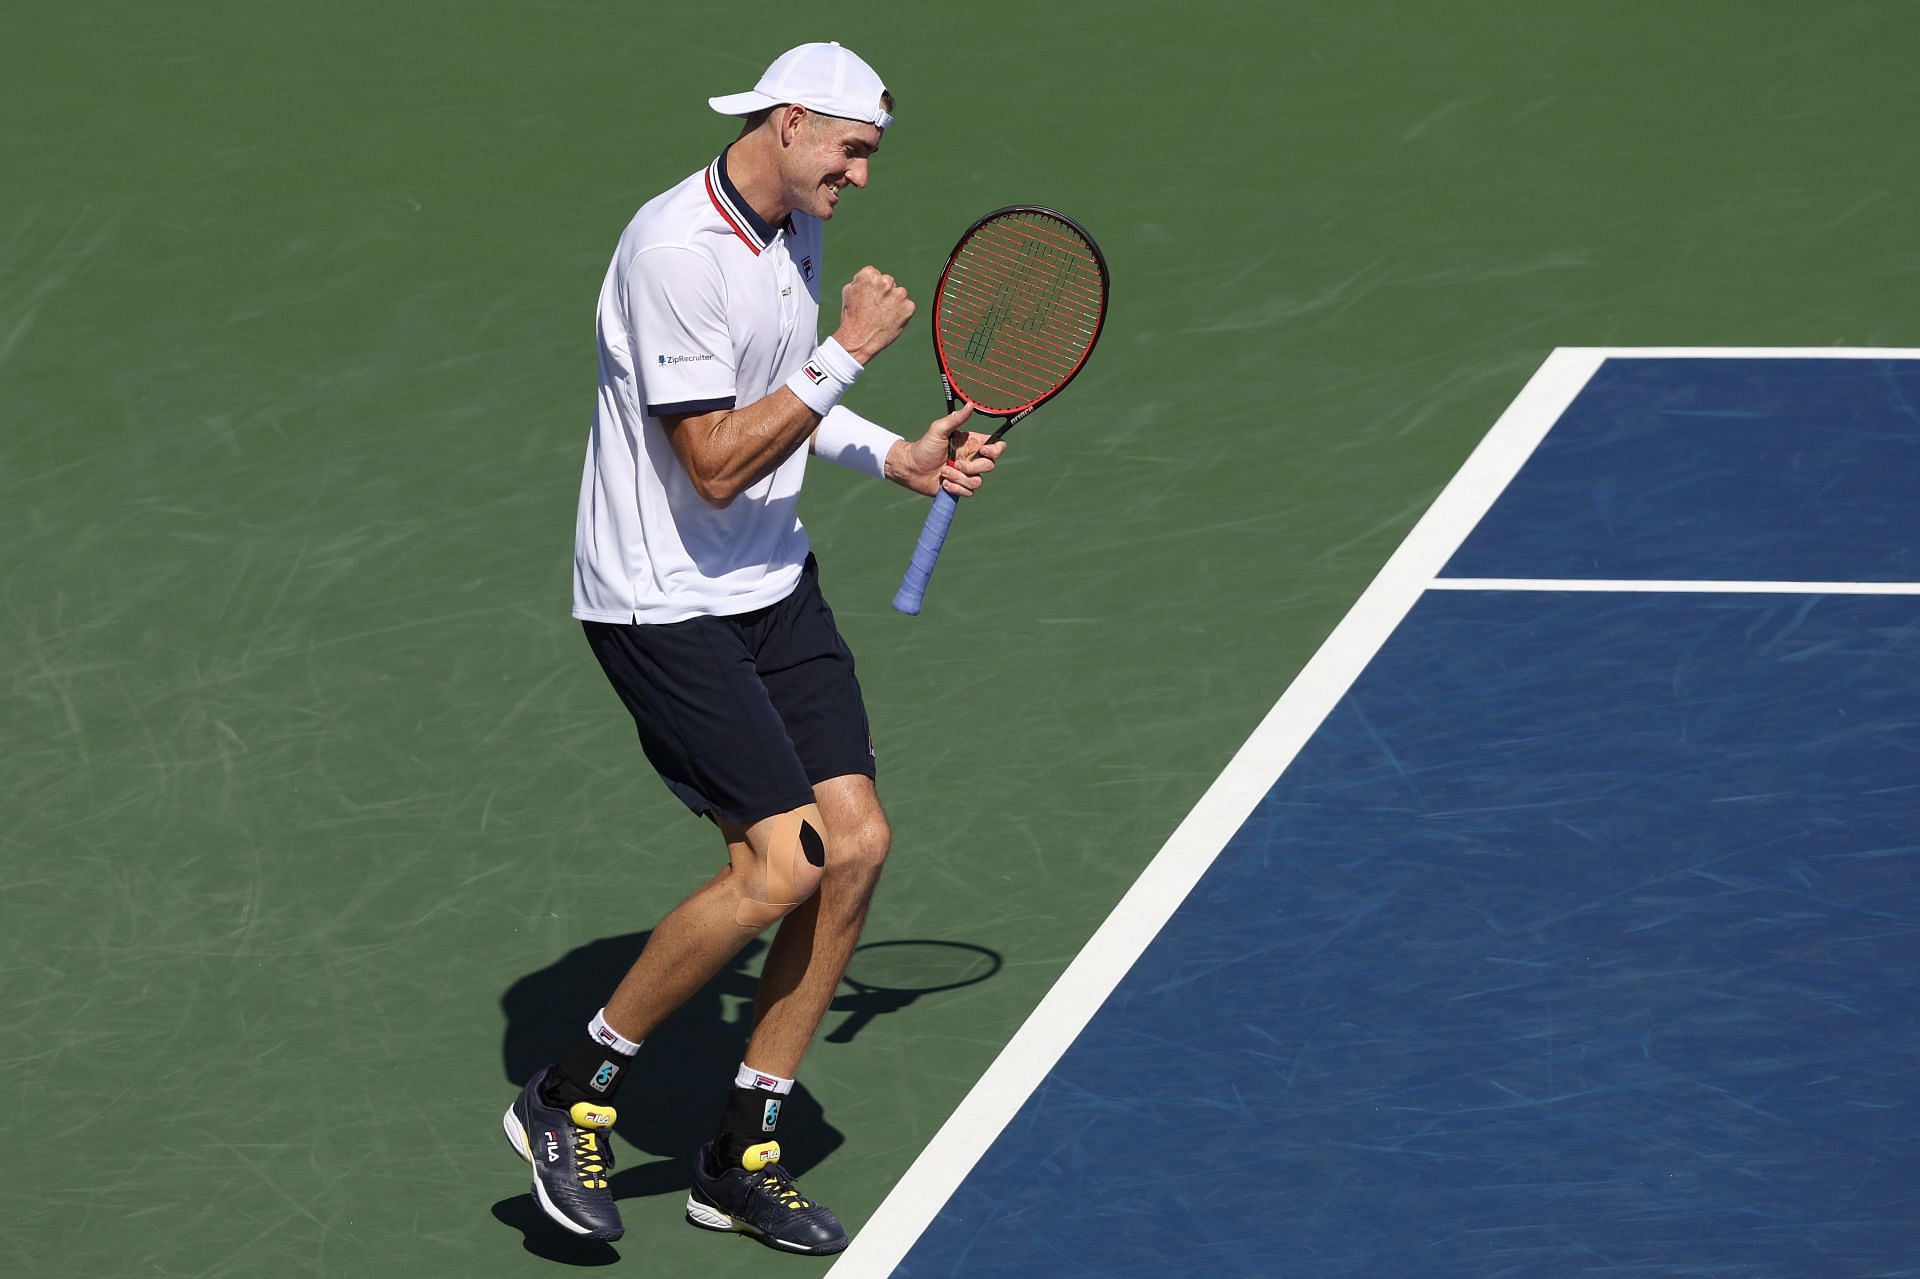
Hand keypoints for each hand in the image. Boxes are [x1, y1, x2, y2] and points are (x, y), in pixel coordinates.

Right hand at [833, 266, 914, 363]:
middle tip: (875, 309)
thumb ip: (861, 281)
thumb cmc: (851, 317)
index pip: (874, 274)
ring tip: (882, 316)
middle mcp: (886, 281)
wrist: (859, 339)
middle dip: (884, 293)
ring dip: (893, 302)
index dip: (871, 288)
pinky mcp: (908, 307)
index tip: (867, 299)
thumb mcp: (849, 292)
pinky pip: (907, 306)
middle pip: (888, 282)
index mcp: (870, 275)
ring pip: (899, 294)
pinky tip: (890, 321)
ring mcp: (899, 294)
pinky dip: (901, 313)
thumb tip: (872, 277)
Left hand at [886, 404, 1005, 496]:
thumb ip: (956, 418)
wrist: (911, 468)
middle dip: (971, 467)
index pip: (996, 446)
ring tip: (943, 473)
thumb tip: (971, 404)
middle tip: (954, 463)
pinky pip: (968, 492)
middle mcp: (972, 459)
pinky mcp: (960, 487)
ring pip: (977, 482)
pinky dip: (955, 488)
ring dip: (959, 478)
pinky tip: (943, 483)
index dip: (995, 450)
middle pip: (989, 466)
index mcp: (972, 444)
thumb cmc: (924, 447)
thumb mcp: (939, 430)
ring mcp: (967, 475)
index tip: (983, 451)